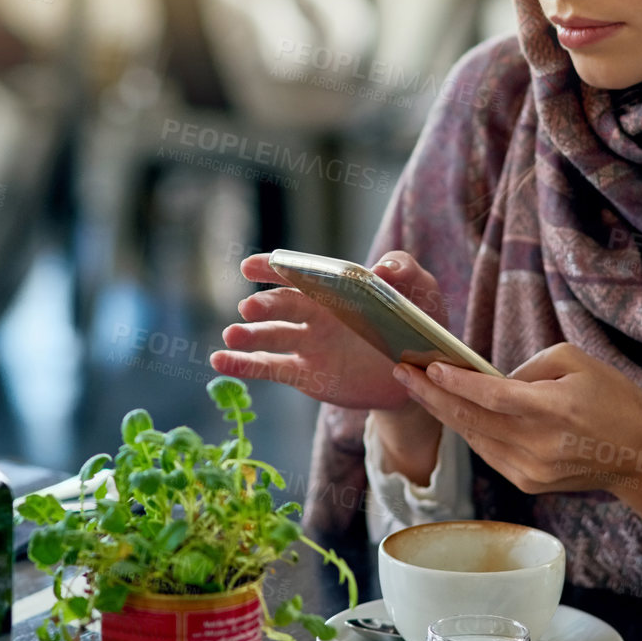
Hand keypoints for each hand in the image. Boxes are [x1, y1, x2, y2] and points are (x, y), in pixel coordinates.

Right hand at [210, 250, 448, 410]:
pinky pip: (270, 368)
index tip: (250, 265)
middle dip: (265, 305)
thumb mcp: (421, 290)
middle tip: (249, 308)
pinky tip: (219, 363)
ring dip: (248, 335)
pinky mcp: (305, 374)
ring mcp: (307, 343)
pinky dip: (244, 366)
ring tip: (231, 336)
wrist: (421, 374)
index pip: (300, 272)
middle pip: (282, 304)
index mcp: (336, 288)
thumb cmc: (419, 322)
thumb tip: (382, 269)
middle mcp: (315, 312)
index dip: (274, 267)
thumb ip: (405, 270)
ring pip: (270, 336)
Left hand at [393, 343, 641, 533]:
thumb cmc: (613, 399)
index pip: (492, 396)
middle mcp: (539, 444)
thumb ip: (526, 368)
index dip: (455, 382)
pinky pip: (487, 451)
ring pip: (473, 437)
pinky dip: (468, 429)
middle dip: (431, 395)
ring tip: (417, 387)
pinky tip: (451, 410)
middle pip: (471, 419)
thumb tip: (489, 379)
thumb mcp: (576, 362)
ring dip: (443, 412)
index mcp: (554, 410)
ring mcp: (531, 469)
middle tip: (401, 372)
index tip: (426, 366)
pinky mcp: (528, 482)